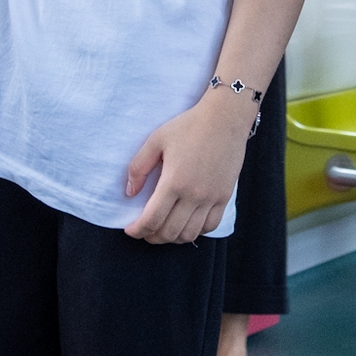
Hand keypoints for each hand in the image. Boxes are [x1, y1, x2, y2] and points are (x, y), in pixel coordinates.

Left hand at [123, 93, 254, 244]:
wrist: (225, 118)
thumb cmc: (189, 126)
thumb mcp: (156, 140)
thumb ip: (138, 167)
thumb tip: (130, 193)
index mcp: (174, 181)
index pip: (152, 219)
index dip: (137, 230)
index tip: (130, 229)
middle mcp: (193, 195)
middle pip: (169, 232)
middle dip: (152, 237)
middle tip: (144, 231)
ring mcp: (211, 198)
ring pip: (190, 234)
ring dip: (172, 237)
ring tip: (163, 229)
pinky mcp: (224, 196)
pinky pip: (210, 226)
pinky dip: (196, 231)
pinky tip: (186, 223)